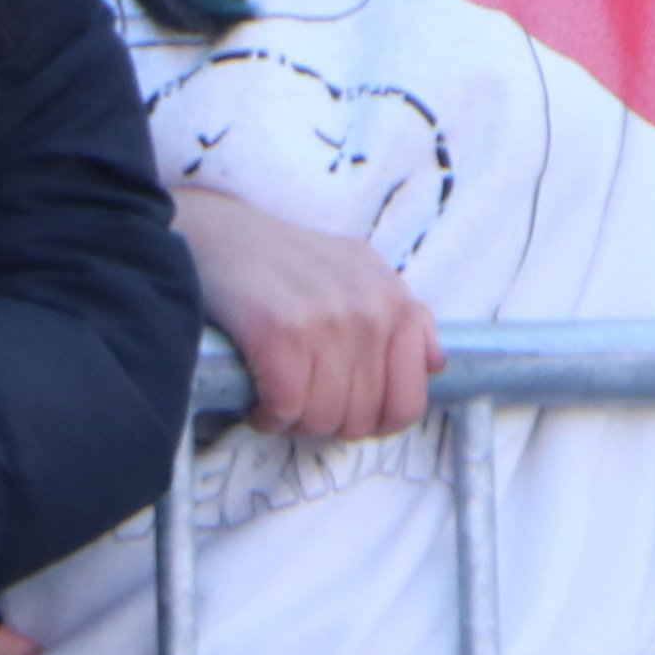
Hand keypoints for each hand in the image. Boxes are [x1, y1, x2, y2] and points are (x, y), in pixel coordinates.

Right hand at [175, 184, 440, 442]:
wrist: (219, 232)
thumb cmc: (286, 261)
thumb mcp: (359, 273)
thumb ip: (403, 317)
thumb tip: (436, 364)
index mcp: (394, 301)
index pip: (408, 403)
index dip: (373, 422)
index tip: (342, 410)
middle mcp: (370, 310)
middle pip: (361, 420)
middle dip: (326, 422)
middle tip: (299, 399)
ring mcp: (328, 321)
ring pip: (323, 420)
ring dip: (294, 420)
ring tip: (277, 394)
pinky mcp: (281, 333)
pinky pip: (286, 409)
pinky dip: (266, 414)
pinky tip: (256, 395)